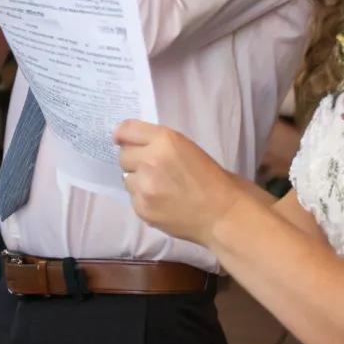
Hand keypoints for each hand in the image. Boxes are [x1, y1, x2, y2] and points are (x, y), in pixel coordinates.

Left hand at [116, 120, 241, 246]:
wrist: (221, 212)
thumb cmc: (208, 176)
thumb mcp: (185, 146)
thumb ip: (156, 141)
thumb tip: (124, 139)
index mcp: (164, 140)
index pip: (126, 130)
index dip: (123, 135)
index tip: (122, 139)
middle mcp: (150, 160)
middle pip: (123, 155)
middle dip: (134, 160)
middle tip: (152, 168)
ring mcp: (144, 187)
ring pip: (126, 178)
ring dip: (138, 180)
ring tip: (160, 187)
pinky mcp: (142, 208)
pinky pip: (133, 198)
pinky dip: (143, 199)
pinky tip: (162, 201)